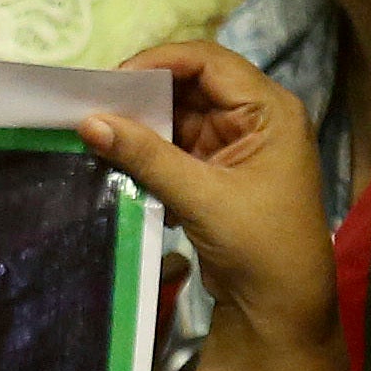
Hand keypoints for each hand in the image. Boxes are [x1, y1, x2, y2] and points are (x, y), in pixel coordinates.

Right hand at [87, 39, 335, 352]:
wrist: (281, 309)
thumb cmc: (258, 245)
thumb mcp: (201, 196)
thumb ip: (146, 155)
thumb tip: (88, 122)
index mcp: (270, 110)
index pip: (209, 62)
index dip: (159, 62)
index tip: (112, 80)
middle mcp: (257, 118)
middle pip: (193, 86)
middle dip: (145, 96)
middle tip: (96, 104)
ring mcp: (238, 146)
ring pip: (181, 118)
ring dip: (144, 126)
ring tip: (100, 130)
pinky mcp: (220, 173)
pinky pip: (179, 147)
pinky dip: (151, 152)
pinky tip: (119, 158)